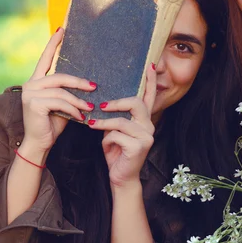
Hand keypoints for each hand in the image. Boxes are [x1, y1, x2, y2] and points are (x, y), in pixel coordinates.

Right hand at [20, 28, 96, 155]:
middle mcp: (30, 84)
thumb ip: (67, 91)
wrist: (39, 143)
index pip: (45, 59)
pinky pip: (60, 102)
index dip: (53, 44)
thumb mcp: (62, 104)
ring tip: (90, 107)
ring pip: (61, 91)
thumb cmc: (52, 124)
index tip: (62, 29)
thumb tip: (88, 82)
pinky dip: (72, 109)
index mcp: (36, 81)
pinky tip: (80, 116)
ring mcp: (30, 93)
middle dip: (79, 82)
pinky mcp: (33, 103)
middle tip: (94, 87)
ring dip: (78, 100)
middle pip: (59, 76)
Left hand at [88, 64, 156, 187]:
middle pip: (137, 103)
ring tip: (91, 123)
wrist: (121, 178)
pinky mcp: (139, 147)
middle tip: (100, 105)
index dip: (149, 81)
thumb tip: (102, 102)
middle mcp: (149, 126)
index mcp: (144, 120)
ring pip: (124, 119)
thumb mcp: (114, 131)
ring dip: (105, 122)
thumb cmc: (117, 153)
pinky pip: (118, 134)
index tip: (149, 65)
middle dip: (117, 102)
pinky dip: (107, 138)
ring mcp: (146, 136)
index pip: (149, 96)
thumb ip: (115, 117)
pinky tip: (104, 144)